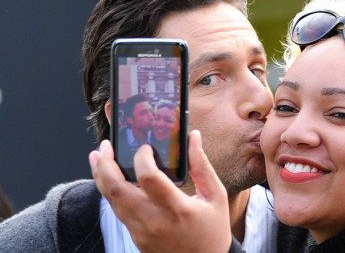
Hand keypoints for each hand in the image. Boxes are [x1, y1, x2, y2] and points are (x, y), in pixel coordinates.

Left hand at [89, 130, 230, 252]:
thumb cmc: (213, 229)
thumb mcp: (215, 196)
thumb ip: (201, 165)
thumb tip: (193, 136)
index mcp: (178, 209)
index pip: (149, 178)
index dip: (142, 157)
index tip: (146, 147)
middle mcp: (155, 222)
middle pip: (117, 190)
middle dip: (105, 164)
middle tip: (105, 146)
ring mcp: (142, 232)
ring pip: (111, 201)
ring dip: (101, 176)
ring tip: (99, 157)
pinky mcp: (136, 237)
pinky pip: (118, 211)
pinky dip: (111, 192)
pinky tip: (112, 178)